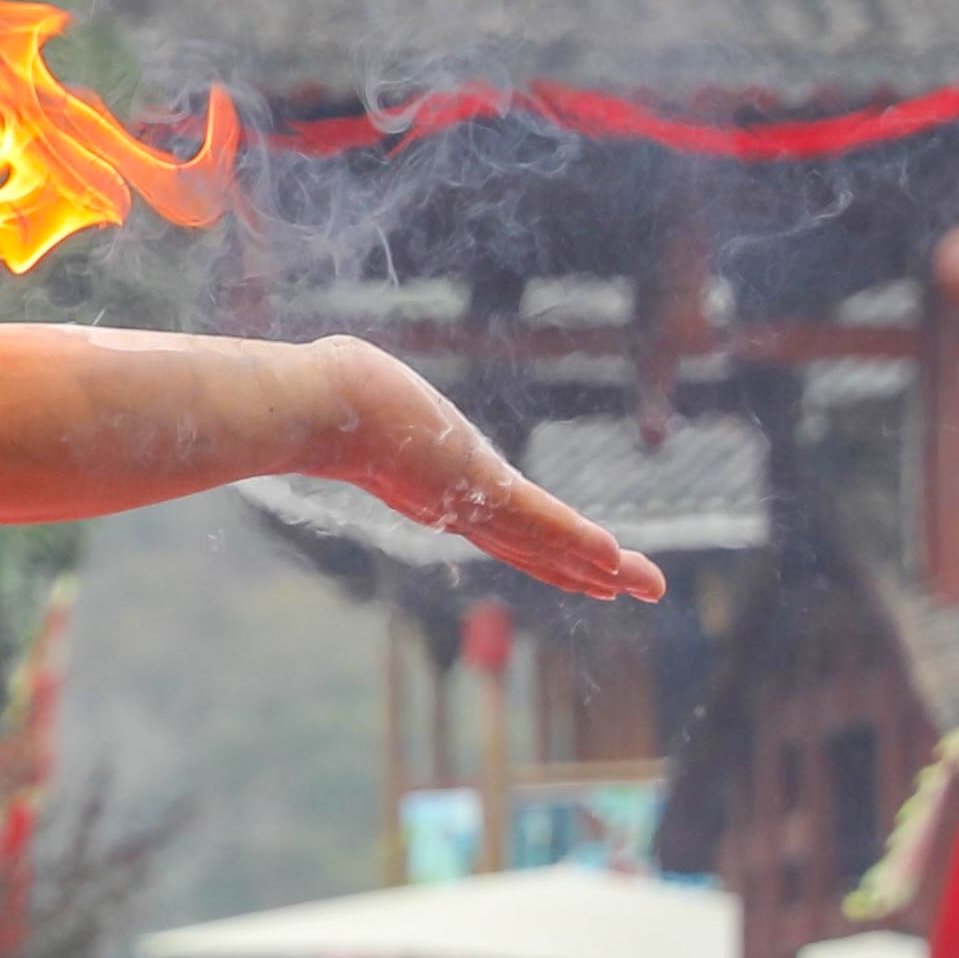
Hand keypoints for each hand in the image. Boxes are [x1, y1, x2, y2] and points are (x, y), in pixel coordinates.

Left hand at [303, 342, 660, 602]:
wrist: (312, 405)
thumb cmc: (328, 395)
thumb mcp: (366, 397)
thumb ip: (372, 395)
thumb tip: (339, 368)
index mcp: (440, 488)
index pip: (506, 528)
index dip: (549, 551)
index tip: (584, 570)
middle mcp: (457, 505)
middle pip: (536, 546)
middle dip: (589, 569)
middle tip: (638, 590)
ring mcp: (466, 500)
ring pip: (546, 541)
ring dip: (600, 564)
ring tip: (647, 585)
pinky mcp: (472, 488)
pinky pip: (537, 520)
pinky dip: (576, 543)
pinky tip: (614, 560)